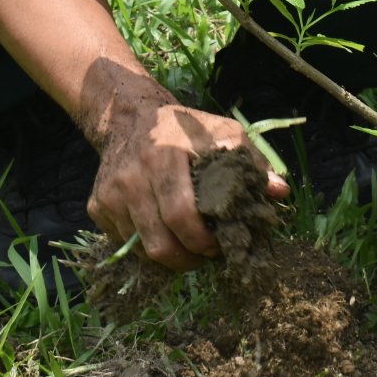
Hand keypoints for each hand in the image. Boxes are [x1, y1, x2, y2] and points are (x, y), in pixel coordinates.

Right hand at [87, 81, 288, 271]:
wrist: (129, 116)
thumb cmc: (183, 129)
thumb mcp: (221, 133)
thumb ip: (250, 163)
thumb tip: (280, 192)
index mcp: (163, 159)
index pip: (181, 215)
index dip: (203, 240)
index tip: (219, 245)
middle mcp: (131, 178)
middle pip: (159, 243)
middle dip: (188, 259)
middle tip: (206, 255)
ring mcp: (110, 195)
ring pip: (141, 250)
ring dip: (169, 258)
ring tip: (188, 249)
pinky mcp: (97, 206)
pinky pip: (124, 243)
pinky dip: (146, 247)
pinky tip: (163, 233)